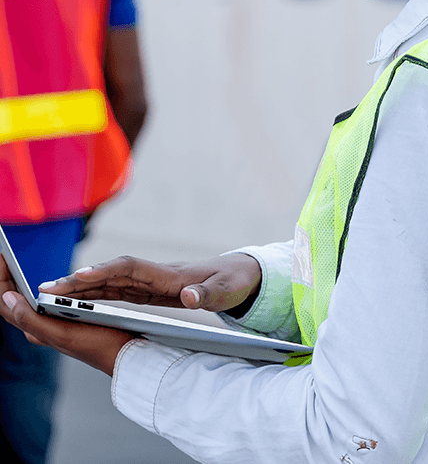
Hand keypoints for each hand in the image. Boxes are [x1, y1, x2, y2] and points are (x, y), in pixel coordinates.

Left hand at [0, 256, 132, 375]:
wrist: (122, 354)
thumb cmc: (98, 344)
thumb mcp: (61, 333)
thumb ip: (30, 319)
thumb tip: (8, 297)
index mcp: (34, 329)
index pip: (5, 302)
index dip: (0, 278)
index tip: (2, 256)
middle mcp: (38, 329)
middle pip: (10, 301)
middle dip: (5, 277)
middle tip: (4, 256)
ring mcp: (49, 325)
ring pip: (22, 302)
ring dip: (15, 282)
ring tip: (12, 263)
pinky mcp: (61, 321)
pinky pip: (36, 303)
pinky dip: (30, 288)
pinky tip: (34, 279)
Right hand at [39, 253, 261, 313]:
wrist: (240, 274)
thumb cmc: (233, 281)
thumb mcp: (226, 290)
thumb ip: (208, 294)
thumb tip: (188, 296)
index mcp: (169, 274)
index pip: (130, 268)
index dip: (104, 271)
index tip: (78, 277)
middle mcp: (154, 274)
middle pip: (110, 273)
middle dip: (79, 280)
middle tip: (45, 289)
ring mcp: (149, 282)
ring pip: (108, 282)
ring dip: (80, 287)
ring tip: (48, 295)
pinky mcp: (149, 291)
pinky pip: (116, 291)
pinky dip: (94, 294)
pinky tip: (75, 302)